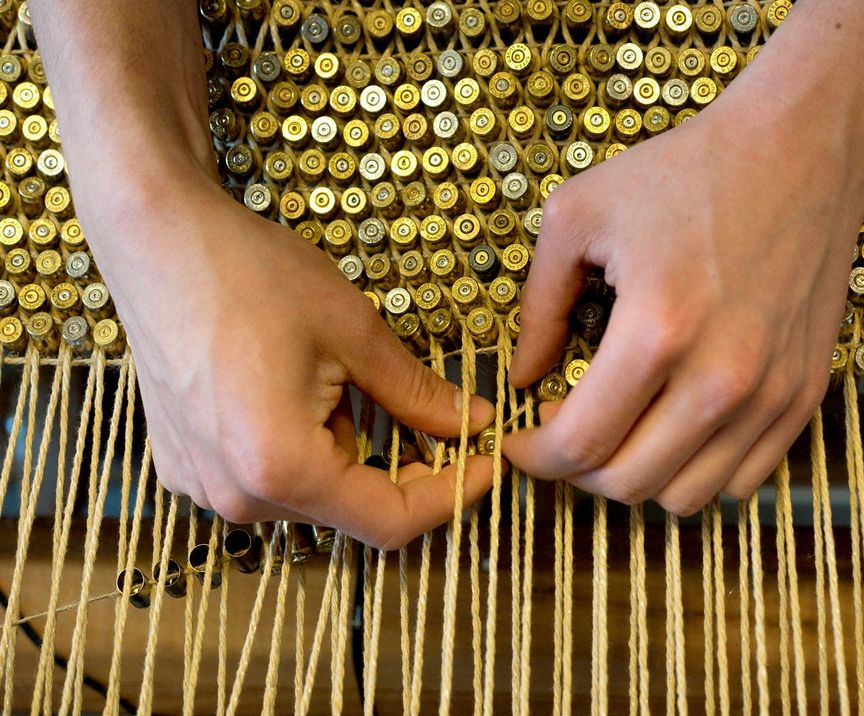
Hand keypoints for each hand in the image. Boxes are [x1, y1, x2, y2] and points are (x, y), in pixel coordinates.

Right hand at [90, 175, 495, 550]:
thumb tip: (472, 424)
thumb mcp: (355, 333)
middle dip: (403, 470)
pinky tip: (305, 391)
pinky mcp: (184, 464)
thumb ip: (417, 395)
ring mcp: (202, 484)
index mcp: (281, 469)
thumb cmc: (253, 277)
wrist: (157, 239)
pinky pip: (267, 477)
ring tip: (350, 385)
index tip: (485, 464)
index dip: (449, 497)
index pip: (389, 521)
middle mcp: (236, 496)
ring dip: (351, 453)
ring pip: (310, 493)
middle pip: (349, 509)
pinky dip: (306, 447)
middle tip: (442, 420)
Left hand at [504, 88, 863, 514]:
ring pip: (686, 497)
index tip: (521, 438)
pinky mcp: (804, 394)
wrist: (801, 149)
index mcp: (655, 332)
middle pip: (628, 485)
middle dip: (577, 473)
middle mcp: (720, 378)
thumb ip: (539, 306)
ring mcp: (770, 393)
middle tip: (563, 429)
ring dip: (638, 477)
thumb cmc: (684, 174)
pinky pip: (743, 480)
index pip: (578, 446)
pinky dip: (699, 471)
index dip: (534, 456)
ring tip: (622, 429)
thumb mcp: (579, 216)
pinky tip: (676, 427)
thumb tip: (523, 376)